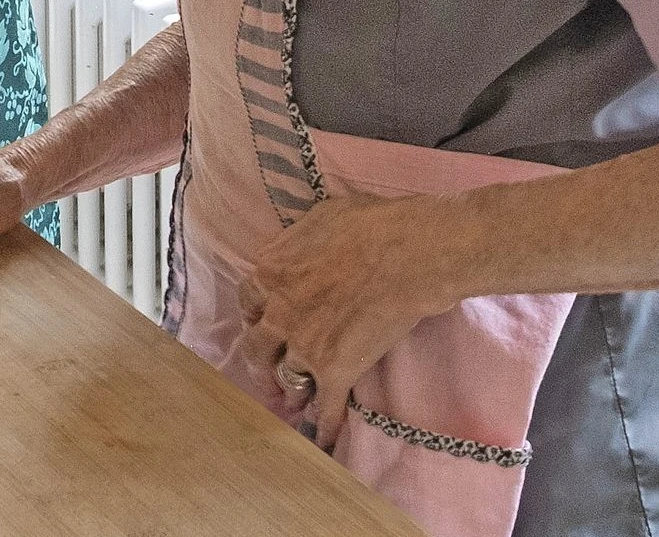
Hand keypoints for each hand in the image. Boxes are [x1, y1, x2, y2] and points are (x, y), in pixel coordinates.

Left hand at [236, 194, 450, 448]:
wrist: (410, 252)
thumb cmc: (372, 224)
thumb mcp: (317, 218)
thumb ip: (296, 243)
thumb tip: (295, 251)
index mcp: (270, 271)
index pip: (247, 300)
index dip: (256, 315)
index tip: (263, 323)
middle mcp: (278, 311)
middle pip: (257, 345)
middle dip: (262, 359)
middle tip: (269, 370)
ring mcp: (305, 344)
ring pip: (285, 377)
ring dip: (290, 390)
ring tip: (294, 400)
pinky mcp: (335, 369)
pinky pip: (325, 404)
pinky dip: (325, 423)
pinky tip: (325, 439)